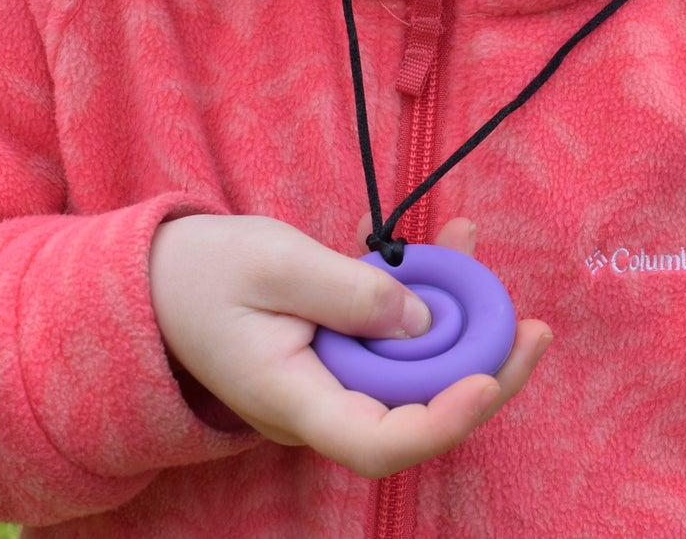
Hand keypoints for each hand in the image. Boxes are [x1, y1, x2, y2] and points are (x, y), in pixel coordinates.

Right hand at [148, 213, 551, 477]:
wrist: (152, 278)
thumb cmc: (200, 271)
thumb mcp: (274, 263)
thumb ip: (350, 291)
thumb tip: (427, 323)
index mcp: (295, 400)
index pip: (378, 443)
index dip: (442, 420)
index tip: (487, 376)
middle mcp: (320, 405)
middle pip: (414, 414)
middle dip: (481, 372)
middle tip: (533, 330)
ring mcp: (329, 382)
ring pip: (410, 370)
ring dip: (455, 318)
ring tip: (474, 248)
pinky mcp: (335, 352)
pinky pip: (389, 337)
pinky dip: (418, 293)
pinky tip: (437, 243)